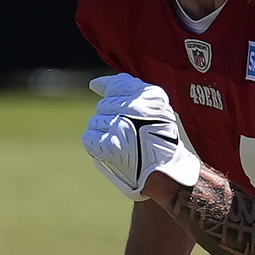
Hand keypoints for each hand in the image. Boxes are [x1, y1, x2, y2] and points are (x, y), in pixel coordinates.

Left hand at [83, 74, 201, 199]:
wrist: (165, 170)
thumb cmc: (160, 137)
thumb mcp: (155, 105)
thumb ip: (127, 87)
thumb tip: (94, 84)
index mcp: (148, 96)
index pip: (118, 85)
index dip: (111, 92)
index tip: (108, 99)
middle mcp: (134, 109)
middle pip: (104, 106)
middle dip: (112, 118)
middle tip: (130, 133)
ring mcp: (119, 128)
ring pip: (95, 122)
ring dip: (104, 133)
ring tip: (123, 143)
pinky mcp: (108, 147)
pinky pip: (89, 138)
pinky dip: (96, 146)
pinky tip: (112, 151)